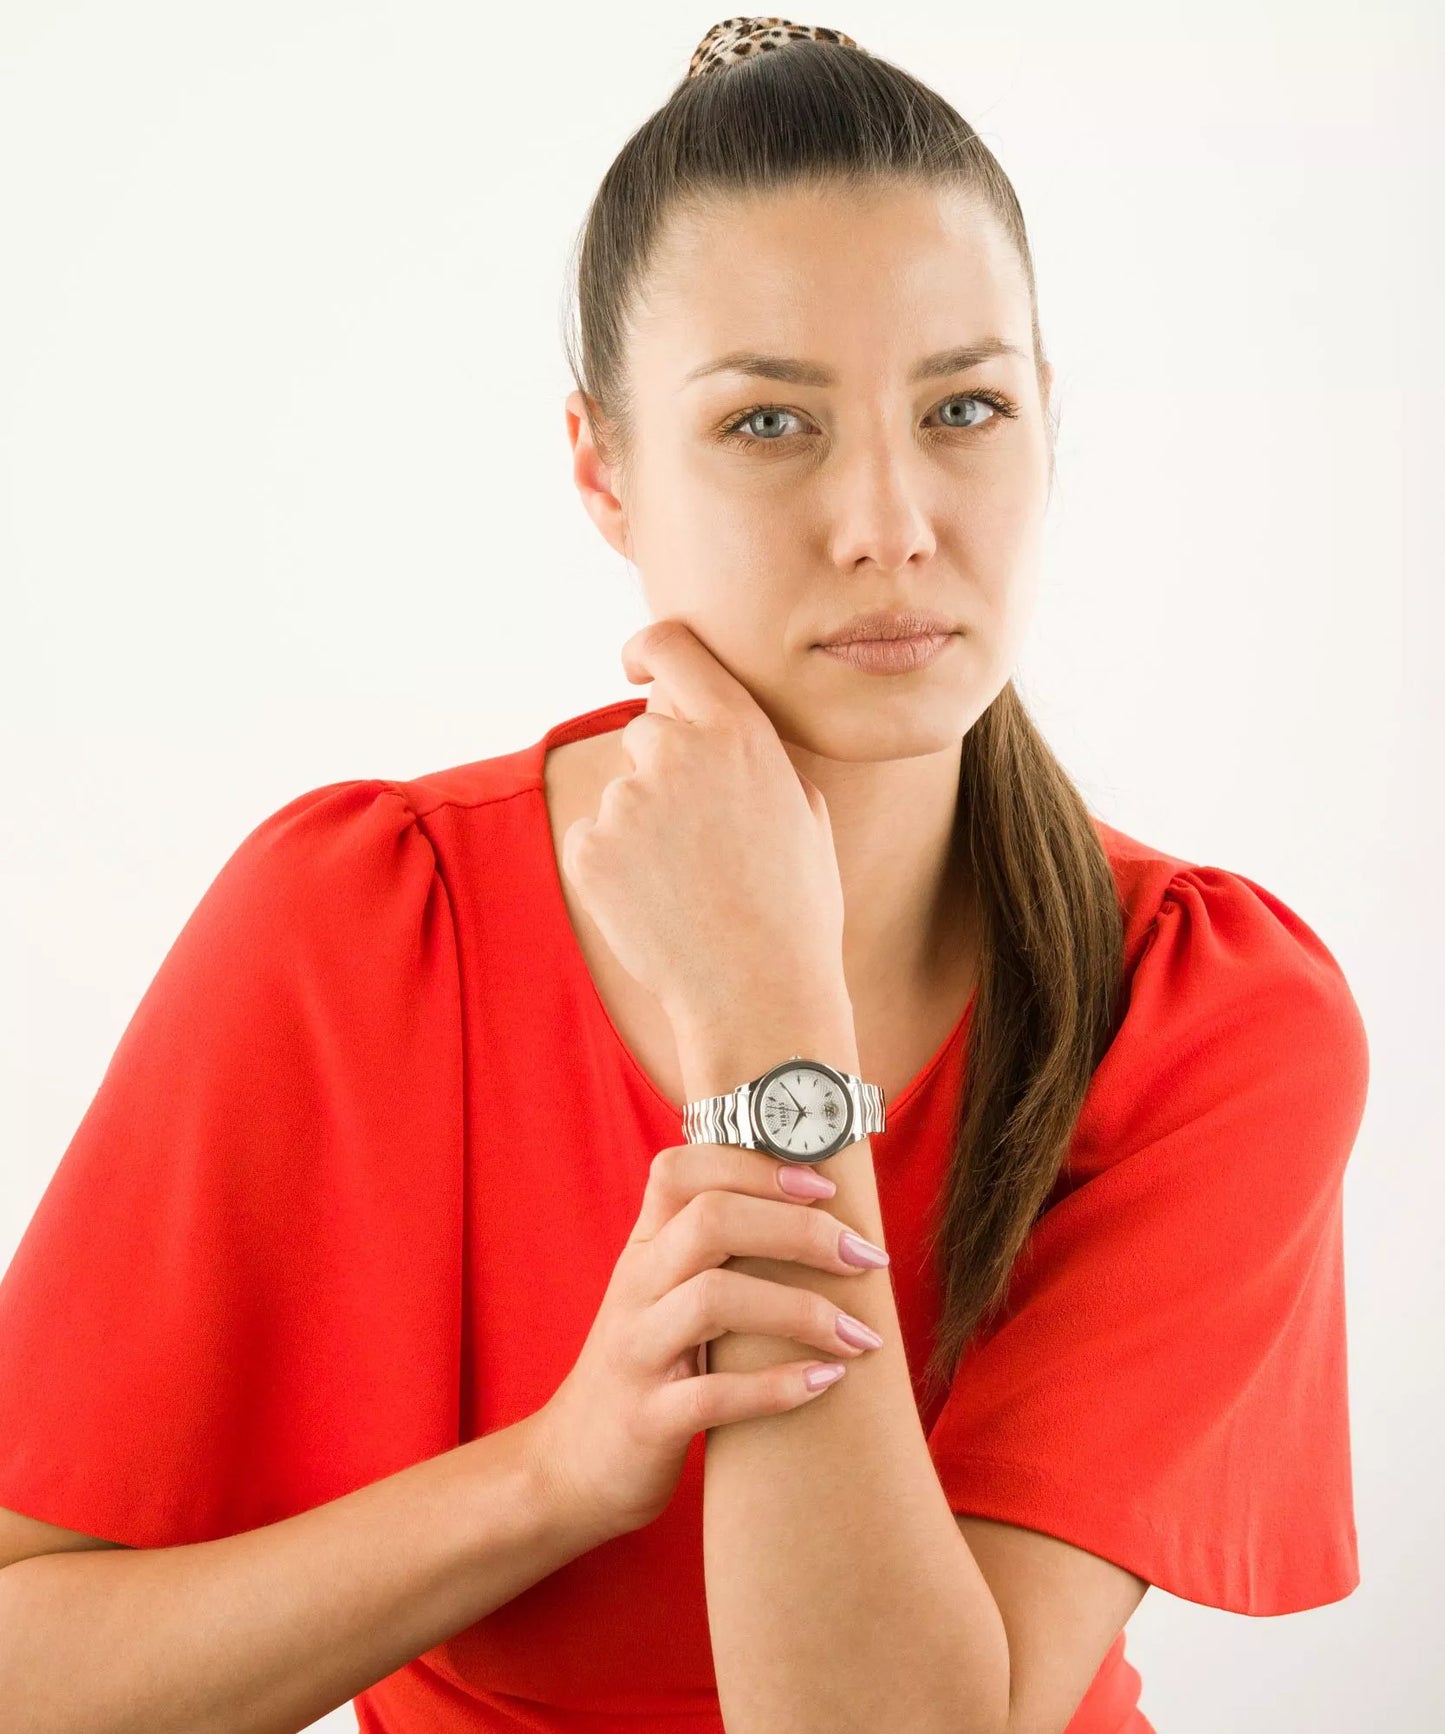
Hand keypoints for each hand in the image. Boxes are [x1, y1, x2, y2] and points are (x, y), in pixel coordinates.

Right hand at [527, 1141, 887, 1539]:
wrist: (572, 1465)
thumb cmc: (649, 1365)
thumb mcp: (666, 1291)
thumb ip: (715, 1247)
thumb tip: (819, 1206)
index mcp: (644, 1246)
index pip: (682, 1168)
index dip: (756, 1165)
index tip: (826, 1187)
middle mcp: (635, 1286)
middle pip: (712, 1221)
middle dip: (801, 1231)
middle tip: (866, 1256)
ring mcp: (636, 1352)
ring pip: (715, 1299)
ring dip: (803, 1310)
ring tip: (861, 1334)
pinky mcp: (647, 1420)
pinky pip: (713, 1396)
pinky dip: (777, 1388)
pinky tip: (828, 1382)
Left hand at [558, 619, 845, 1027]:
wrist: (758, 993)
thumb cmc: (795, 909)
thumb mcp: (803, 811)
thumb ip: (752, 753)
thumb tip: (708, 723)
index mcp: (740, 733)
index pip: (673, 647)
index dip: (649, 651)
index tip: (639, 666)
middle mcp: (679, 753)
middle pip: (646, 730)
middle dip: (662, 770)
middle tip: (699, 839)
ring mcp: (628, 801)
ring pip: (622, 796)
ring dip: (643, 829)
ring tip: (689, 886)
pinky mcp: (590, 849)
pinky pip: (592, 841)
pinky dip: (614, 870)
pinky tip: (657, 906)